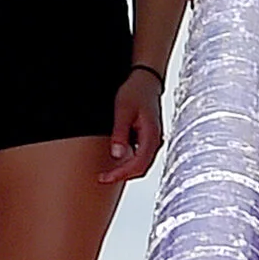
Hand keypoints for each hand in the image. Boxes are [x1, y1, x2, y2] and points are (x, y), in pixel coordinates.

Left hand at [100, 68, 165, 183]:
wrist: (145, 81)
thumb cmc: (135, 92)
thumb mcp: (123, 111)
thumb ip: (120, 133)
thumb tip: (117, 155)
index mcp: (151, 134)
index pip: (139, 164)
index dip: (121, 174)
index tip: (105, 177)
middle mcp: (155, 140)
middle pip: (142, 168)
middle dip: (122, 176)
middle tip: (103, 178)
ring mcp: (153, 140)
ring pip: (142, 165)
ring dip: (126, 172)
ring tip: (108, 173)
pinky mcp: (148, 139)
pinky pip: (141, 158)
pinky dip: (129, 164)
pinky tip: (117, 162)